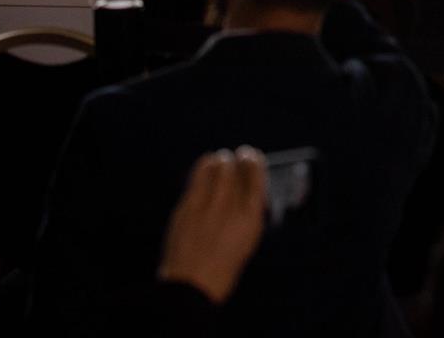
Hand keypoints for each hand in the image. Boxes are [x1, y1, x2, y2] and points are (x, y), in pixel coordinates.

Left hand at [159, 148, 266, 302]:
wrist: (191, 286)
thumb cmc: (222, 267)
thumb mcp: (246, 241)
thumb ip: (248, 214)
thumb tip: (248, 190)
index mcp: (250, 219)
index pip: (256, 177)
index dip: (255, 163)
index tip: (253, 157)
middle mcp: (230, 208)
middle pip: (236, 168)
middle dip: (238, 160)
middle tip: (238, 157)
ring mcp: (206, 205)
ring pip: (216, 168)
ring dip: (221, 161)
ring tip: (221, 160)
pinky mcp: (187, 207)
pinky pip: (198, 177)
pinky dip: (204, 167)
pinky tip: (206, 165)